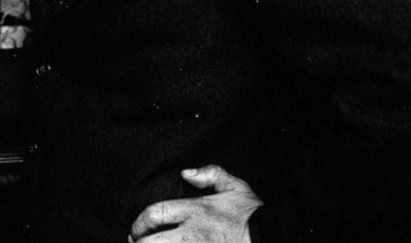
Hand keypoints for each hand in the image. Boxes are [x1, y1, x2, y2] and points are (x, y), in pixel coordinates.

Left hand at [129, 165, 260, 241]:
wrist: (275, 238)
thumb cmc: (255, 217)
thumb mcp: (237, 188)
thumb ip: (212, 174)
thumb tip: (187, 173)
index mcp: (197, 211)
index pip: (156, 213)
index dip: (139, 222)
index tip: (135, 229)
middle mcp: (193, 234)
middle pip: (152, 242)